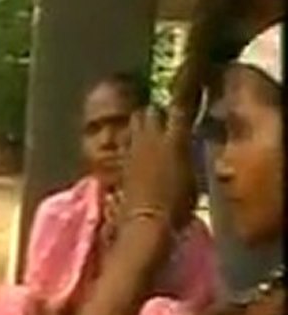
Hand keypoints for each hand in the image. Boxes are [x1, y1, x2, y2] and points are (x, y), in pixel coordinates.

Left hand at [122, 108, 194, 227]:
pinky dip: (131, 141)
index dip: (183, 99)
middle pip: (149, 111)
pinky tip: (137, 151)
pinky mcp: (120, 161)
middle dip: (155, 112)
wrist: (147, 221)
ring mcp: (132, 148)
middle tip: (165, 121)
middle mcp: (150, 137)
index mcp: (174, 139)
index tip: (188, 93)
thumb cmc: (179, 205)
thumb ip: (190, 154)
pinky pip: (126, 141)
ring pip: (134, 122)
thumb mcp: (194, 176)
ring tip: (149, 133)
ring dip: (141, 124)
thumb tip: (188, 144)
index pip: (178, 108)